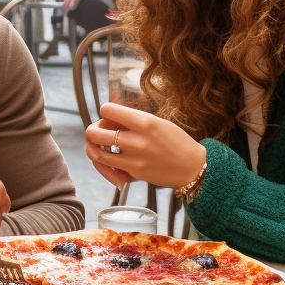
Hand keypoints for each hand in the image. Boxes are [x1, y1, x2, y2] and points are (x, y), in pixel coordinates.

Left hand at [85, 102, 206, 190]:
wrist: (192, 167)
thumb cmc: (176, 141)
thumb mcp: (157, 122)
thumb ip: (132, 121)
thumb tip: (109, 119)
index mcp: (145, 122)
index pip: (108, 110)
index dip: (105, 111)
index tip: (109, 114)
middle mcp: (137, 141)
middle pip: (95, 133)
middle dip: (92, 129)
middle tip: (98, 129)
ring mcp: (133, 159)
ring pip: (96, 153)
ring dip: (92, 146)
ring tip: (97, 144)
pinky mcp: (133, 174)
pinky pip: (107, 168)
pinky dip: (101, 163)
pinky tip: (105, 158)